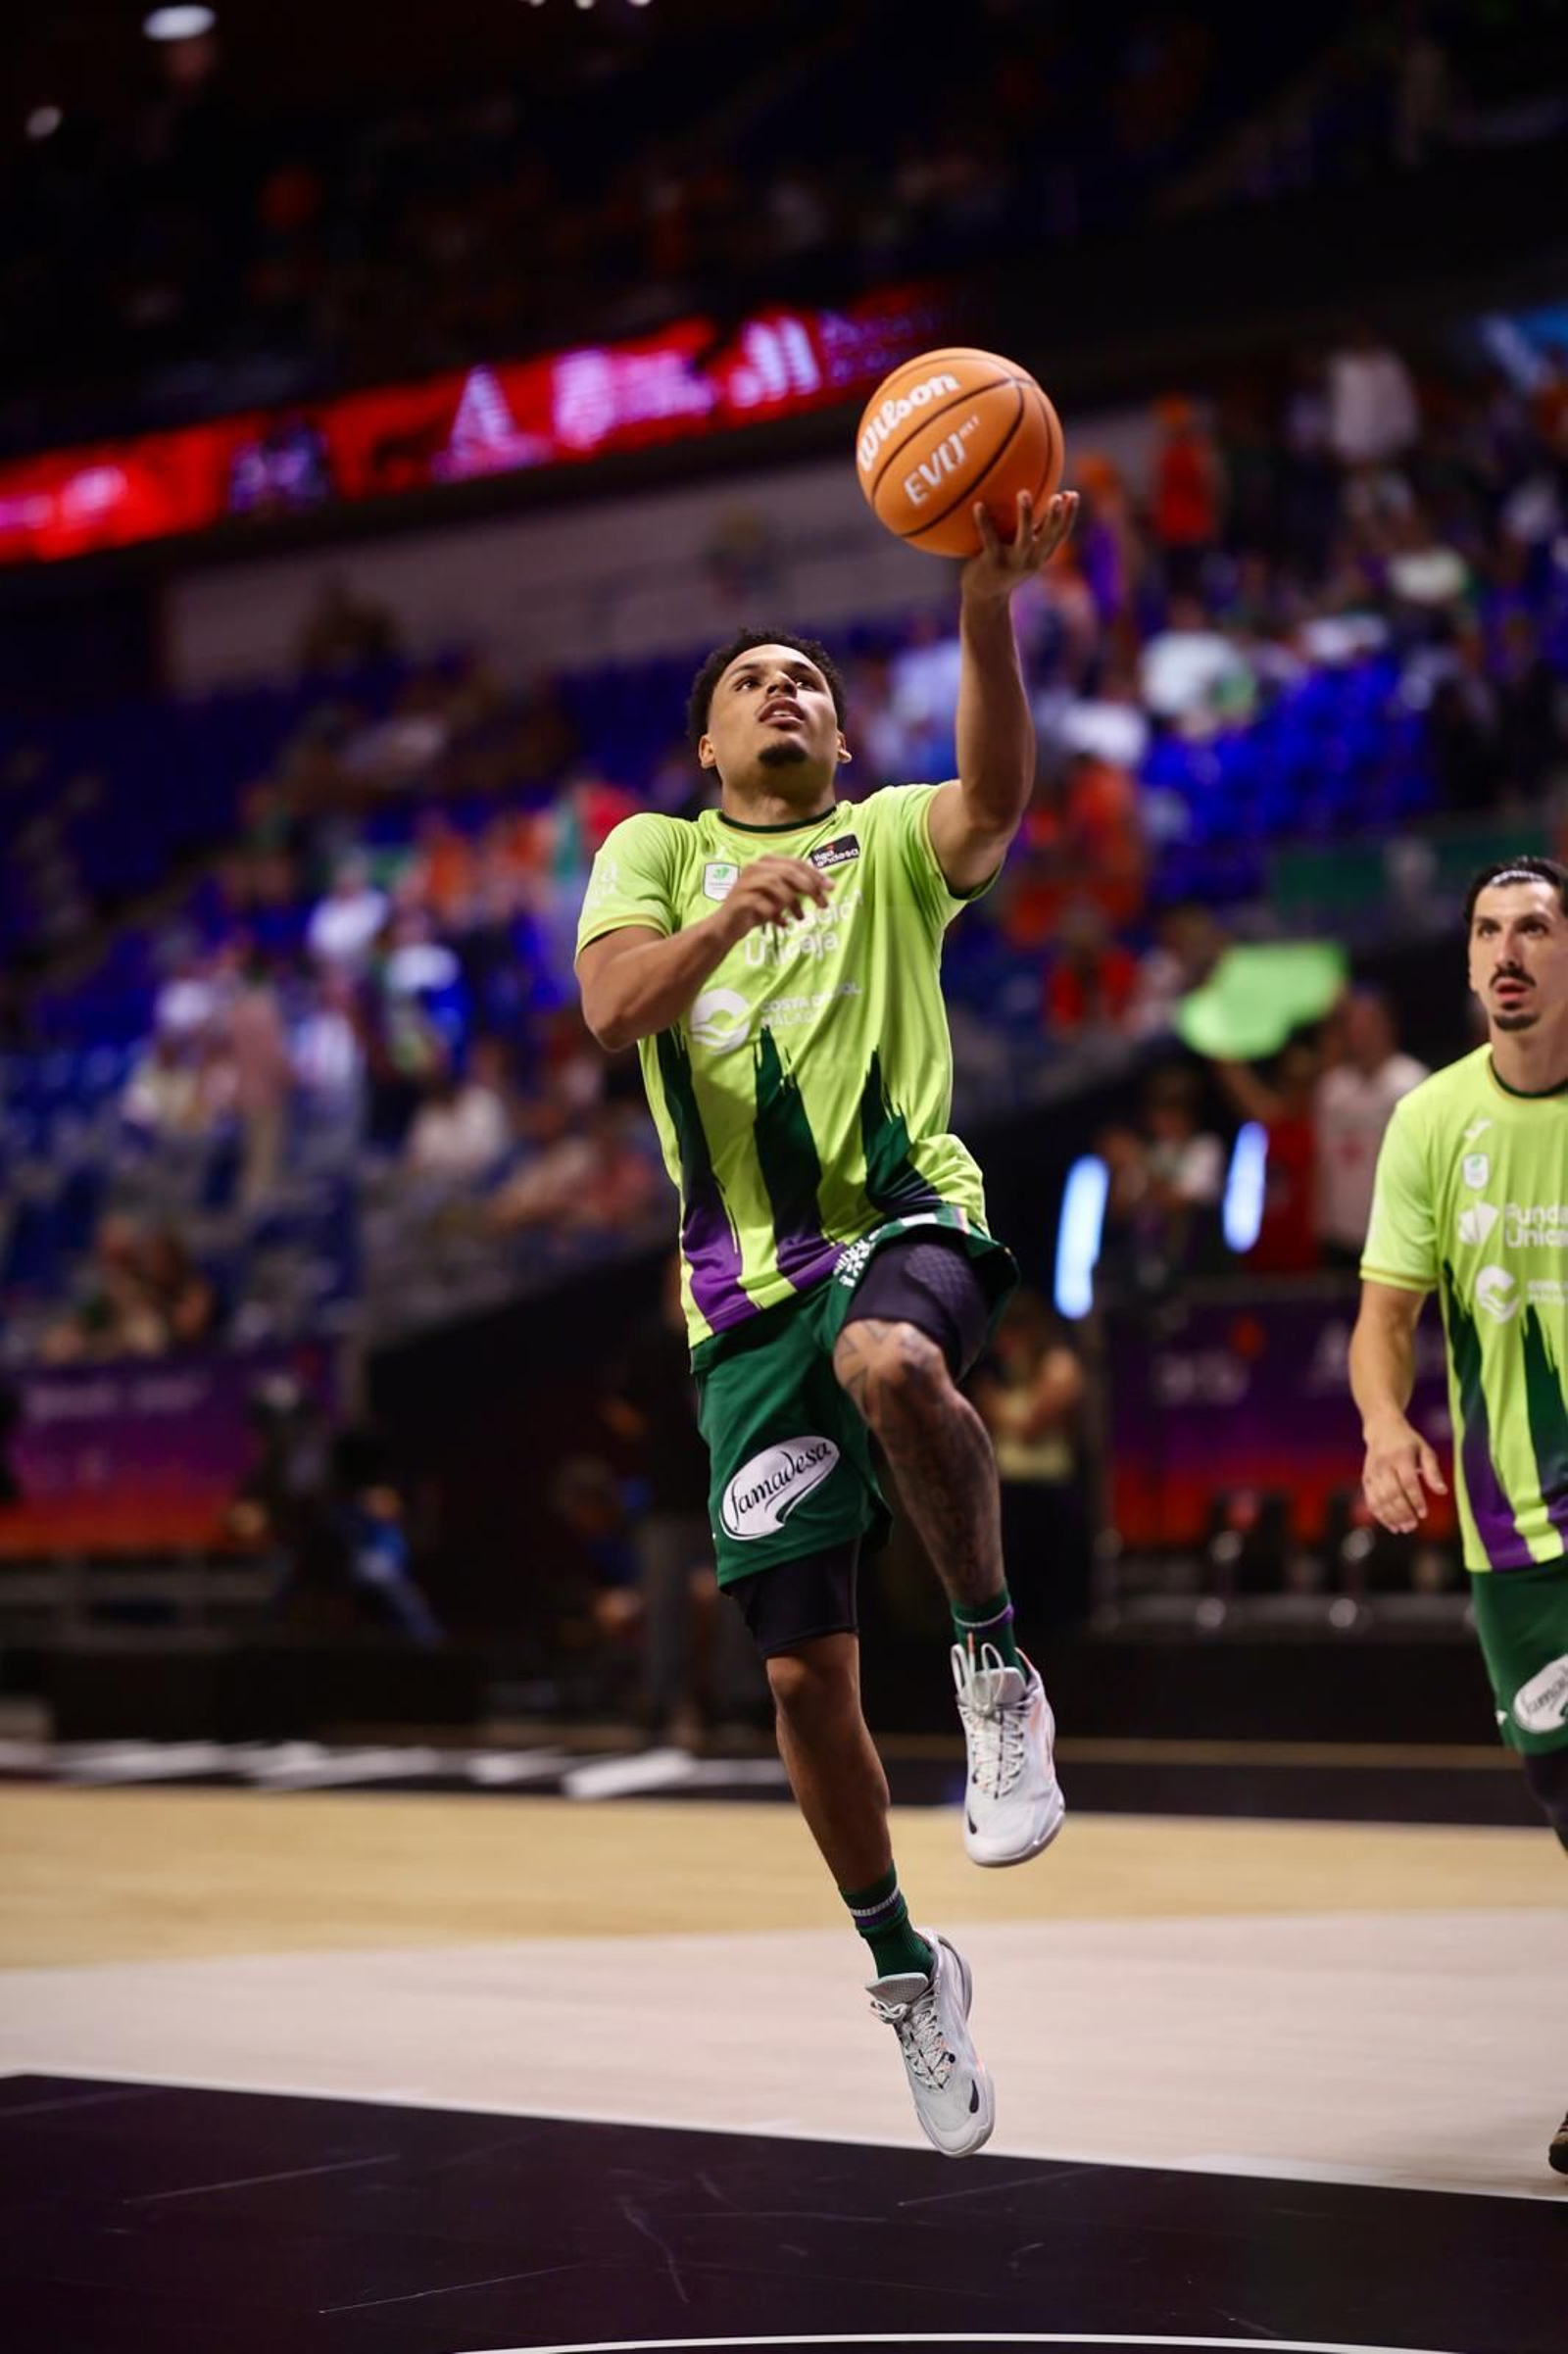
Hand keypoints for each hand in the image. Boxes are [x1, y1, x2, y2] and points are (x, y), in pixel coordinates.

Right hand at [713, 854, 831, 941]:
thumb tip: (827, 886)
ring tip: (801, 918)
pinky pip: (765, 905)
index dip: (815, 874)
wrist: (727, 926)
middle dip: (810, 888)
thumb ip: (798, 887)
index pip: (796, 863)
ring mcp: (746, 882)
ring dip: (794, 903)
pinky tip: (782, 923)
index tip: (831, 888)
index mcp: (766, 862)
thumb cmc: (756, 909)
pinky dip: (776, 915)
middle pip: (789, 872)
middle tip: (824, 905)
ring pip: (777, 885)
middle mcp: (755, 867)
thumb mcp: (780, 895)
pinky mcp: (740, 899)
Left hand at [960, 488, 1078, 606]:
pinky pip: (990, 539)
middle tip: (1058, 496)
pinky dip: (984, 522)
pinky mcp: (993, 563)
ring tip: (1023, 492)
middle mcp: (1031, 560)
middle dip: (1055, 516)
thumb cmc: (1003, 566)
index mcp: (1041, 555)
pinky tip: (979, 505)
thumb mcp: (1022, 551)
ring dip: (1026, 515)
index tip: (1073, 494)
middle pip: (1049, 536)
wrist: (984, 597)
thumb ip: (1031, 530)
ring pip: (1024, 538)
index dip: (1069, 515)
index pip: (1061, 534)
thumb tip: (1036, 495)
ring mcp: (1013, 563)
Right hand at [1361, 1415, 1447, 1533]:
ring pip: (1379, 1499)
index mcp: (1400, 1455)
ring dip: (1391, 1516)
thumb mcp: (1425, 1450)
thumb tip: (1442, 1491)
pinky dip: (1380, 1515)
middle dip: (1402, 1512)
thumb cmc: (1408, 1442)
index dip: (1415, 1499)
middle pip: (1392, 1492)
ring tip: (1403, 1529)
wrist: (1381, 1429)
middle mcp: (1384, 1464)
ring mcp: (1372, 1472)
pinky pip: (1371, 1500)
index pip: (1408, 1481)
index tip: (1423, 1514)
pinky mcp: (1366, 1479)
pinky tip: (1391, 1525)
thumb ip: (1433, 1471)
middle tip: (1413, 1526)